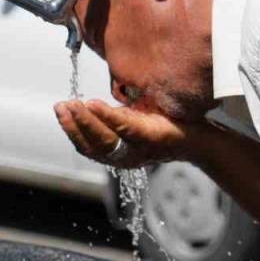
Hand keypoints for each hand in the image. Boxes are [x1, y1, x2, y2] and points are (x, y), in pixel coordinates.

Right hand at [53, 99, 211, 167]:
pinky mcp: (150, 136)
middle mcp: (124, 157)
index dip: (71, 131)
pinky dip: (105, 116)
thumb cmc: (164, 126)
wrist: (199, 136)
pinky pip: (123, 127)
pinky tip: (93, 104)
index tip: (60, 111)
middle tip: (60, 107)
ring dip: (84, 121)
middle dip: (72, 125)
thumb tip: (90, 103)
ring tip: (73, 104)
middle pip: (90, 145)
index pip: (86, 147)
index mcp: (117, 155)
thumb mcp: (132, 122)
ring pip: (104, 138)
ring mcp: (137, 148)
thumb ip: (112, 119)